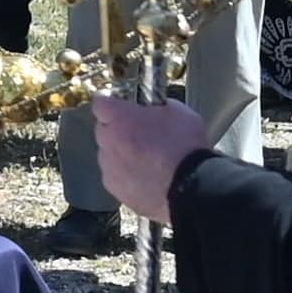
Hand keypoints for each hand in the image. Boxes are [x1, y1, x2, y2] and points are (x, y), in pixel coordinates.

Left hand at [92, 93, 206, 222]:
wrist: (190, 189)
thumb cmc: (185, 148)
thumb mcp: (179, 112)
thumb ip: (157, 105)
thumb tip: (153, 108)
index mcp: (120, 118)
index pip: (101, 103)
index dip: (113, 103)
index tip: (122, 106)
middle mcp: (107, 141)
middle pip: (103, 129)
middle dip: (118, 129)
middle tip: (141, 134)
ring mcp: (108, 167)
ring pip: (108, 154)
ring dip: (121, 153)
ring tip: (147, 160)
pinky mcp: (114, 188)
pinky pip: (115, 175)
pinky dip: (125, 174)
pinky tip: (146, 177)